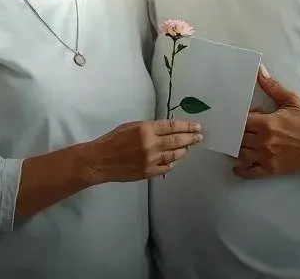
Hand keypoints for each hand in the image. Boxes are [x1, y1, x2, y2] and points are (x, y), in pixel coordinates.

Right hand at [83, 119, 202, 182]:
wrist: (100, 161)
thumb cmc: (113, 141)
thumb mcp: (131, 126)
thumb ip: (150, 128)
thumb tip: (167, 130)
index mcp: (146, 130)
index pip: (172, 126)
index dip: (187, 126)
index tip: (196, 126)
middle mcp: (151, 144)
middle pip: (177, 140)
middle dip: (191, 138)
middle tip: (199, 136)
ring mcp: (151, 160)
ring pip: (174, 154)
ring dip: (184, 150)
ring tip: (189, 147)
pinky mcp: (149, 172)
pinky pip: (166, 167)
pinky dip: (173, 162)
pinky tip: (176, 158)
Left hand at [234, 66, 299, 179]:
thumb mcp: (292, 100)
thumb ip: (273, 86)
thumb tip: (260, 70)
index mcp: (267, 123)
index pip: (241, 121)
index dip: (240, 118)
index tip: (246, 115)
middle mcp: (263, 142)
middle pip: (238, 137)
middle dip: (238, 132)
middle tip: (242, 128)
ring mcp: (266, 157)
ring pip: (241, 153)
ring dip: (239, 148)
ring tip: (241, 142)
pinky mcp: (270, 169)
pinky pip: (250, 172)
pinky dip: (241, 170)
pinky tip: (237, 165)